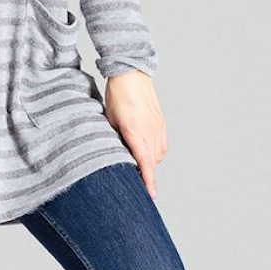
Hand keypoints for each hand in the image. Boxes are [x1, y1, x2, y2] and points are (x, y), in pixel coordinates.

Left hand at [103, 72, 166, 199]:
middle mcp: (150, 131)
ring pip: (157, 155)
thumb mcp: (109, 120)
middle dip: (145, 175)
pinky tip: (144, 152)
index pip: (144, 162)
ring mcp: (158, 127)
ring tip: (137, 165)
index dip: (148, 181)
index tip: (151, 195)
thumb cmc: (117, 95)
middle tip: (135, 184)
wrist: (132, 74)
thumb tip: (116, 157)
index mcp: (135, 131)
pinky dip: (154, 152)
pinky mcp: (161, 124)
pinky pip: (161, 146)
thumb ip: (115, 139)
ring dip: (149, 163)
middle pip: (151, 162)